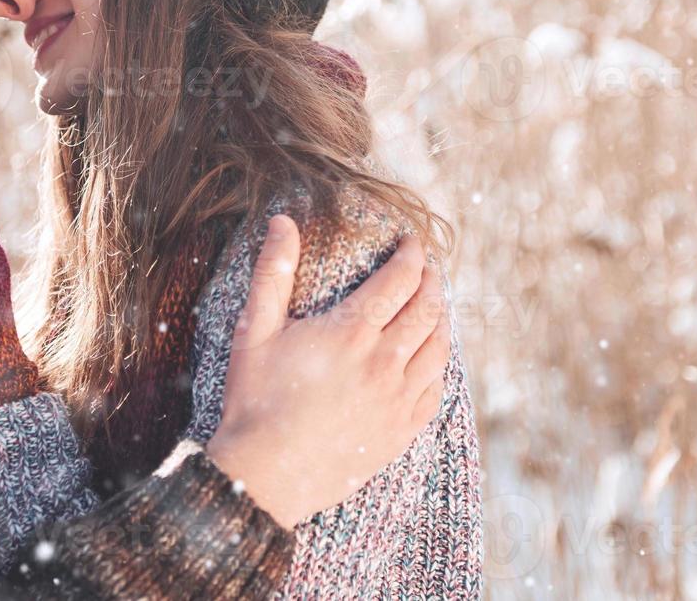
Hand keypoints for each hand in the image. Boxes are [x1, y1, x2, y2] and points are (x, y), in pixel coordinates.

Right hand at [204, 215, 449, 527]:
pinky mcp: (401, 430)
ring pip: (439, 347)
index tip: (412, 242)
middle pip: (427, 308)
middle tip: (428, 267)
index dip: (411, 255)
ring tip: (436, 304)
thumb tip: (282, 221)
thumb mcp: (254, 331)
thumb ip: (273, 272)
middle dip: (432, 280)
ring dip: (442, 318)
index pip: (400, 279)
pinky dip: (440, 364)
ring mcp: (398, 399)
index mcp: (352, 331)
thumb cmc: (254, 400)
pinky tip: (433, 357)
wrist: (265, 476)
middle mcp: (384, 361)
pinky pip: (436, 389)